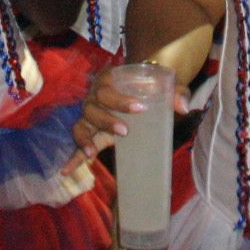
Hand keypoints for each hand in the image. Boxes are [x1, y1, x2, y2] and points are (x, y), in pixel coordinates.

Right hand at [63, 65, 189, 175]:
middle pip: (92, 106)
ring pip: (82, 124)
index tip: (140, 107)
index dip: (120, 98)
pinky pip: (79, 143)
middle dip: (106, 119)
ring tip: (92, 152)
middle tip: (125, 130)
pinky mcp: (92, 132)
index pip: (108, 86)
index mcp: (110, 79)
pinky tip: (66, 170)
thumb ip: (177, 93)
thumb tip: (183, 107)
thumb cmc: (152, 87)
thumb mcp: (165, 88)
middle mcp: (95, 95)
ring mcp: (91, 115)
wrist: (143, 90)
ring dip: (85, 138)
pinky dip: (73, 156)